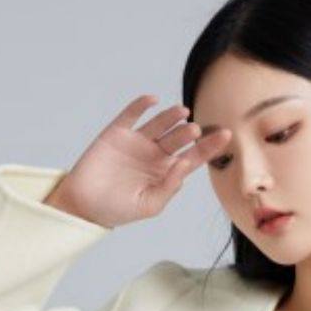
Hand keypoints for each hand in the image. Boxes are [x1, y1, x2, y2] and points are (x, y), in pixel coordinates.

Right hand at [43, 93, 231, 229]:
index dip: (210, 146)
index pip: (194, 156)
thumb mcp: (149, 205)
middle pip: (179, 138)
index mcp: (166, 171)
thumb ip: (169, 186)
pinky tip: (153, 100)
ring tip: (182, 112)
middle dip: (188, 133)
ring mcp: (137, 141)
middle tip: (194, 131)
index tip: (226, 135)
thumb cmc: (118, 210)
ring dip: (171, 116)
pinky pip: (132, 114)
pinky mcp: (118, 132)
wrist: (84, 205)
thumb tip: (185, 165)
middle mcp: (155, 154)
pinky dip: (141, 104)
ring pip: (160, 123)